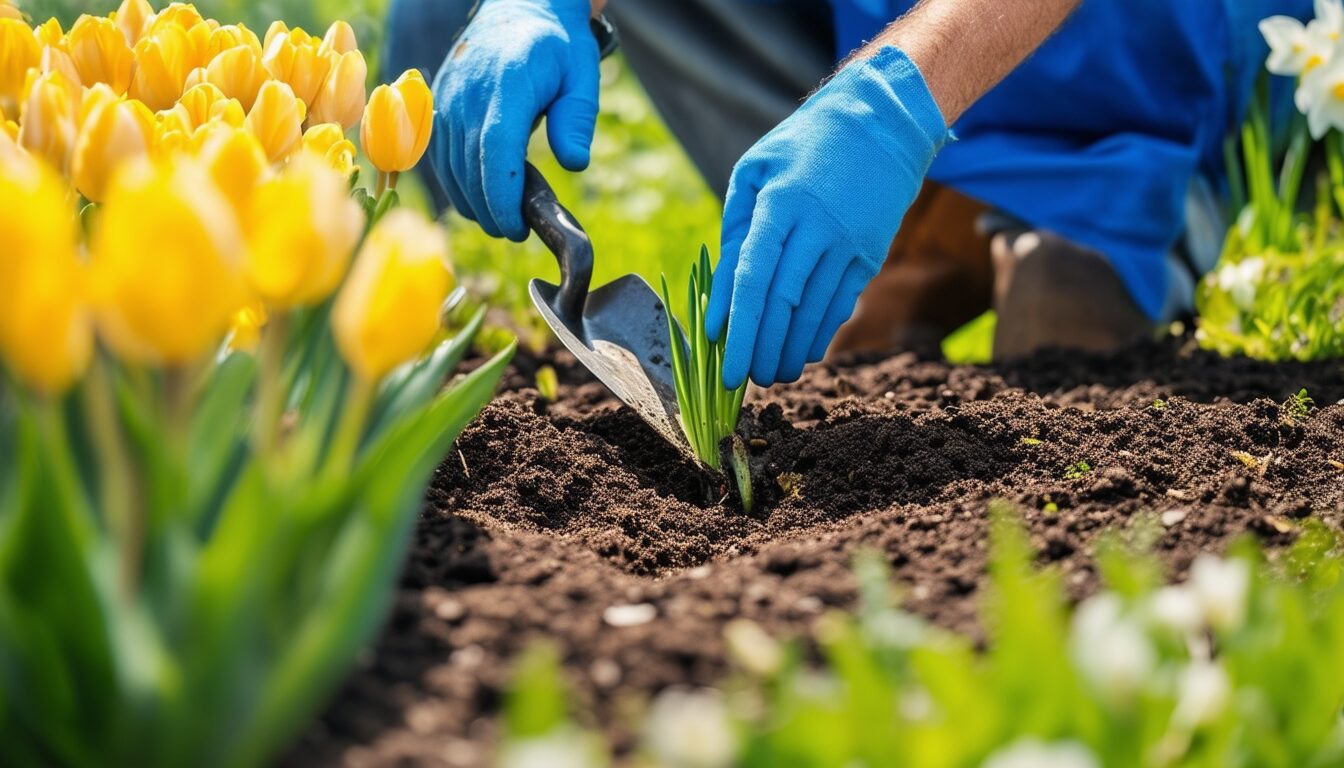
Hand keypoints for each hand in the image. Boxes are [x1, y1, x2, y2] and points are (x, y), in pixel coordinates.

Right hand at [429, 0, 598, 240]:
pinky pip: (439, 156)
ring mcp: (446, 98)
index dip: (502, 197)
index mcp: (507, 83)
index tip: (518, 226)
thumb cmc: (556, 46)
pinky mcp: (436, 106)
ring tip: (500, 221)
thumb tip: (574, 164)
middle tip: (515, 232)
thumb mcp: (581, 75)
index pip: (496, 150)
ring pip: (450, 167)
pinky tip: (477, 199)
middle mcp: (468, 92)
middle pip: (469, 167)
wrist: (518, 7)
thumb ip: (577, 119)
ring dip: (472, 202)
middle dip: (490, 210)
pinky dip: (456, 183)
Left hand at [705, 47, 948, 387]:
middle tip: (745, 380)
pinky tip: (804, 353)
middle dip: (762, 347)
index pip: (754, 275)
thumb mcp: (757, 168)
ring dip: (791, 349)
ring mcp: (849, 243)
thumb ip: (736, 224)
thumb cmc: (805, 145)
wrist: (883, 123)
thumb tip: (723, 284)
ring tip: (772, 375)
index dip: (738, 321)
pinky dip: (820, 332)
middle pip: (784, 302)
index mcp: (782, 204)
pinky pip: (840, 302)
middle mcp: (818, 227)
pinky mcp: (870, 254)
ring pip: (816, 310)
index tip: (723, 356)